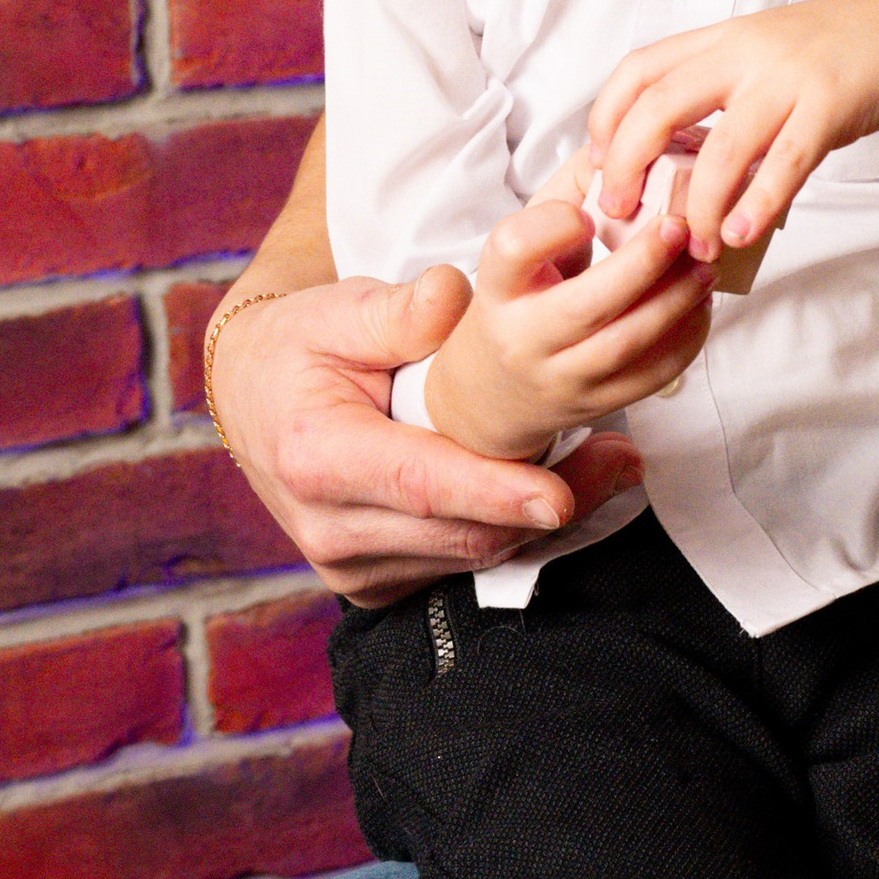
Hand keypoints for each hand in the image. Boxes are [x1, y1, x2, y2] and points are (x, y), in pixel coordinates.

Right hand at [210, 268, 644, 608]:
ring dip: (542, 518)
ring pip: (471, 556)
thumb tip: (452, 295)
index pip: (419, 484)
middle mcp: (329, 528)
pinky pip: (459, 565)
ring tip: (612, 467)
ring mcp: (351, 566)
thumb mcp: (337, 309)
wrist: (254, 397)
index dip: (491, 492)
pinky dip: (510, 529)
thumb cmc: (301, 346)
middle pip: (460, 532)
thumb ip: (397, 310)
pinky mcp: (375, 583)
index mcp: (317, 459)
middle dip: (551, 503)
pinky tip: (561, 488)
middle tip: (624, 461)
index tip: (556, 496)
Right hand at [423, 180, 717, 462]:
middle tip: (680, 227)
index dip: (551, 227)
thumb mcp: (526, 244)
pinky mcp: (599, 402)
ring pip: (627, 344)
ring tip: (705, 265)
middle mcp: (524, 336)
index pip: (512, 250)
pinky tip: (699, 303)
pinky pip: (653, 374)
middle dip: (642, 264)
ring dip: (676, 300)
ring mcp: (562, 377)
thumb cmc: (521, 296)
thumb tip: (631, 144)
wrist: (498, 389)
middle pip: (585, 305)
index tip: (585, 214)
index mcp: (499, 286)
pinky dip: (687, 336)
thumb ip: (570, 192)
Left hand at [587, 0, 878, 244]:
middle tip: (621, 215)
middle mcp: (747, 51)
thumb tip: (677, 155)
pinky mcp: (833, 104)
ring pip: (721, 147)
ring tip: (698, 247)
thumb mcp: (770, 56)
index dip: (605, 118)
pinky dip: (759, 203)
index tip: (599, 164)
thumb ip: (724, 92)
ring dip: (700, 207)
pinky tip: (743, 234)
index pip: (638, 69)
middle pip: (658, 107)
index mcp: (724, 37)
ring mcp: (789, 76)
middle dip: (627, 167)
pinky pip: (786, 161)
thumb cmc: (843, 54)